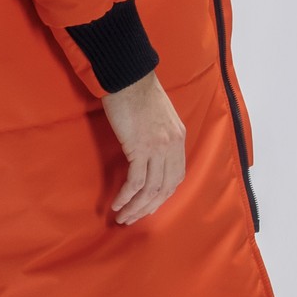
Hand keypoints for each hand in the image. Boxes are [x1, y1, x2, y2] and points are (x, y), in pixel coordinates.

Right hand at [102, 70, 186, 224]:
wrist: (127, 76)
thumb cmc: (137, 92)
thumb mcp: (158, 116)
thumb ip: (160, 135)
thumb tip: (150, 153)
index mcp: (179, 138)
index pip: (176, 176)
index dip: (162, 196)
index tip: (148, 207)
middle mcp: (173, 145)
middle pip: (165, 187)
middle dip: (148, 207)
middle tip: (133, 219)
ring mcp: (158, 147)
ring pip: (151, 188)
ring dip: (135, 207)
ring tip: (122, 218)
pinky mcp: (140, 147)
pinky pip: (136, 180)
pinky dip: (127, 196)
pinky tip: (117, 204)